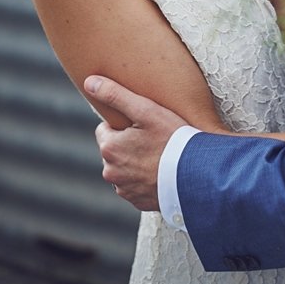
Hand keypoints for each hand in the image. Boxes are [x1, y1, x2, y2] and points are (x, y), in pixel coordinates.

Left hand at [85, 75, 186, 211]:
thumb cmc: (172, 138)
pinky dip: (145, 177)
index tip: (143, 124)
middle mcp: (111, 172)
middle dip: (128, 143)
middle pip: (114, 149)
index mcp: (109, 148)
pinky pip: (136, 184)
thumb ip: (115, 94)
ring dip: (135, 161)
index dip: (124, 124)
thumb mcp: (146, 110)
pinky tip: (162, 170)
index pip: (104, 130)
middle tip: (154, 137)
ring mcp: (124, 190)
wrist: (195, 174)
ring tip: (160, 154)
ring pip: (124, 168)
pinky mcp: (138, 201)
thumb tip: (89, 82)